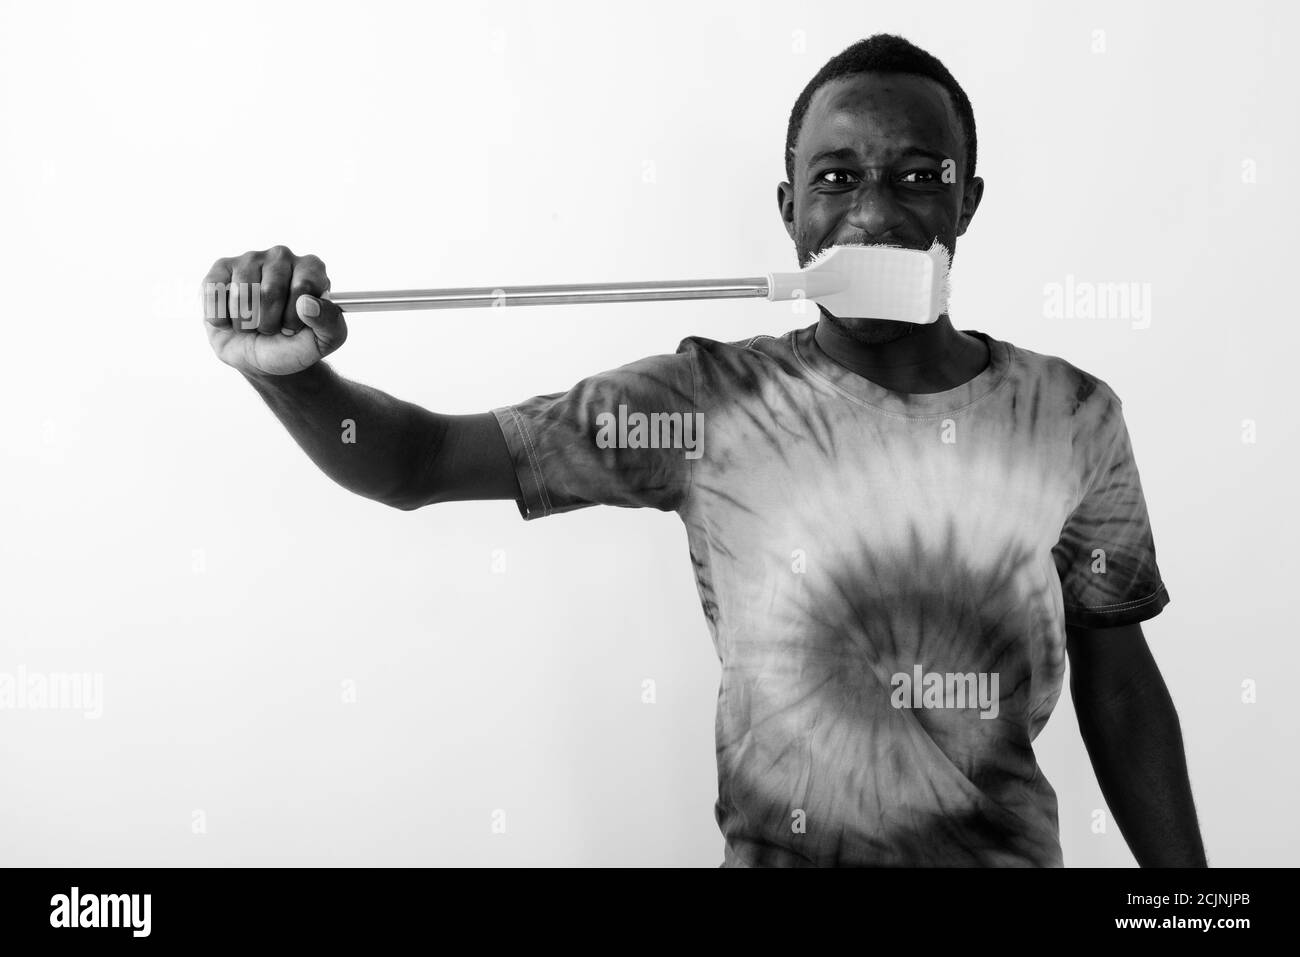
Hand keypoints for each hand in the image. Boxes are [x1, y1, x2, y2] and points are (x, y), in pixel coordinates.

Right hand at [202, 246, 347, 376]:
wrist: (261, 358)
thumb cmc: (293, 345)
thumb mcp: (324, 342)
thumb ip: (330, 324)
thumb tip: (308, 304)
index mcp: (312, 268)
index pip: (302, 287)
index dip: (294, 317)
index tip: (294, 328)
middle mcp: (282, 257)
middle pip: (269, 292)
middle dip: (268, 323)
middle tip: (272, 328)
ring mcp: (250, 259)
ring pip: (241, 294)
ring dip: (245, 323)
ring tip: (253, 323)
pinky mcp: (221, 269)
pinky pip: (214, 293)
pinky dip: (221, 318)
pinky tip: (231, 318)